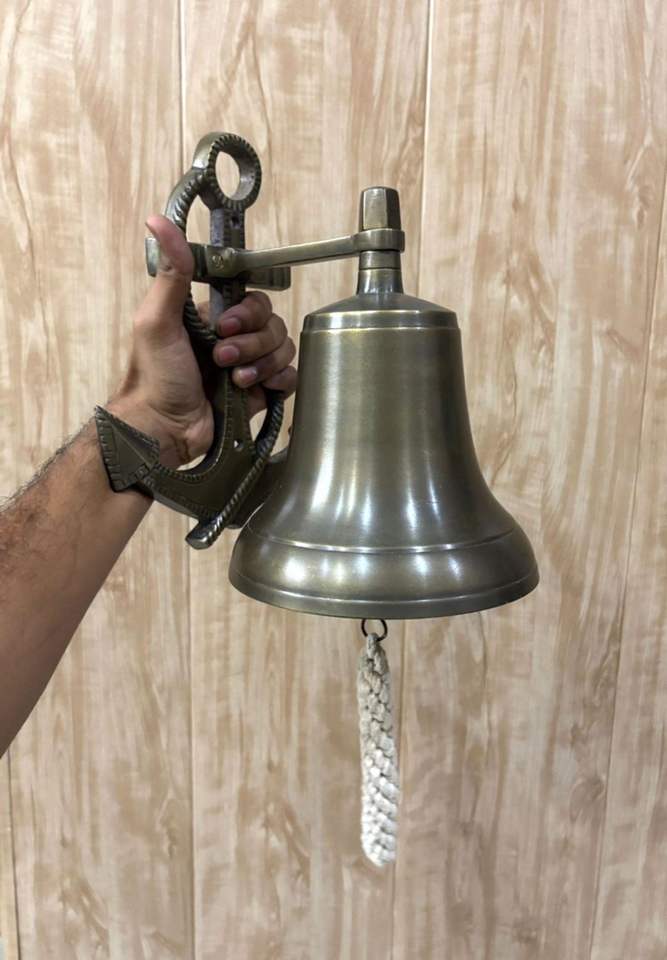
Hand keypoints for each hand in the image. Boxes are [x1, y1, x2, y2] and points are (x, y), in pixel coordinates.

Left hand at [108, 215, 296, 467]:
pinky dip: (277, 381)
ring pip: (283, 349)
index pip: (254, 299)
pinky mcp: (261, 393)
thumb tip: (159, 221)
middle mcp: (235, 338)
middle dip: (251, 343)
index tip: (225, 327)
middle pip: (273, 323)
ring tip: (234, 380)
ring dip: (260, 364)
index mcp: (214, 316)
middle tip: (222, 358)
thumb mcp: (157, 319)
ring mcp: (250, 365)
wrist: (165, 428)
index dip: (248, 312)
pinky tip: (251, 390)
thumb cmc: (155, 376)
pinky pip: (290, 377)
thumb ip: (171, 272)